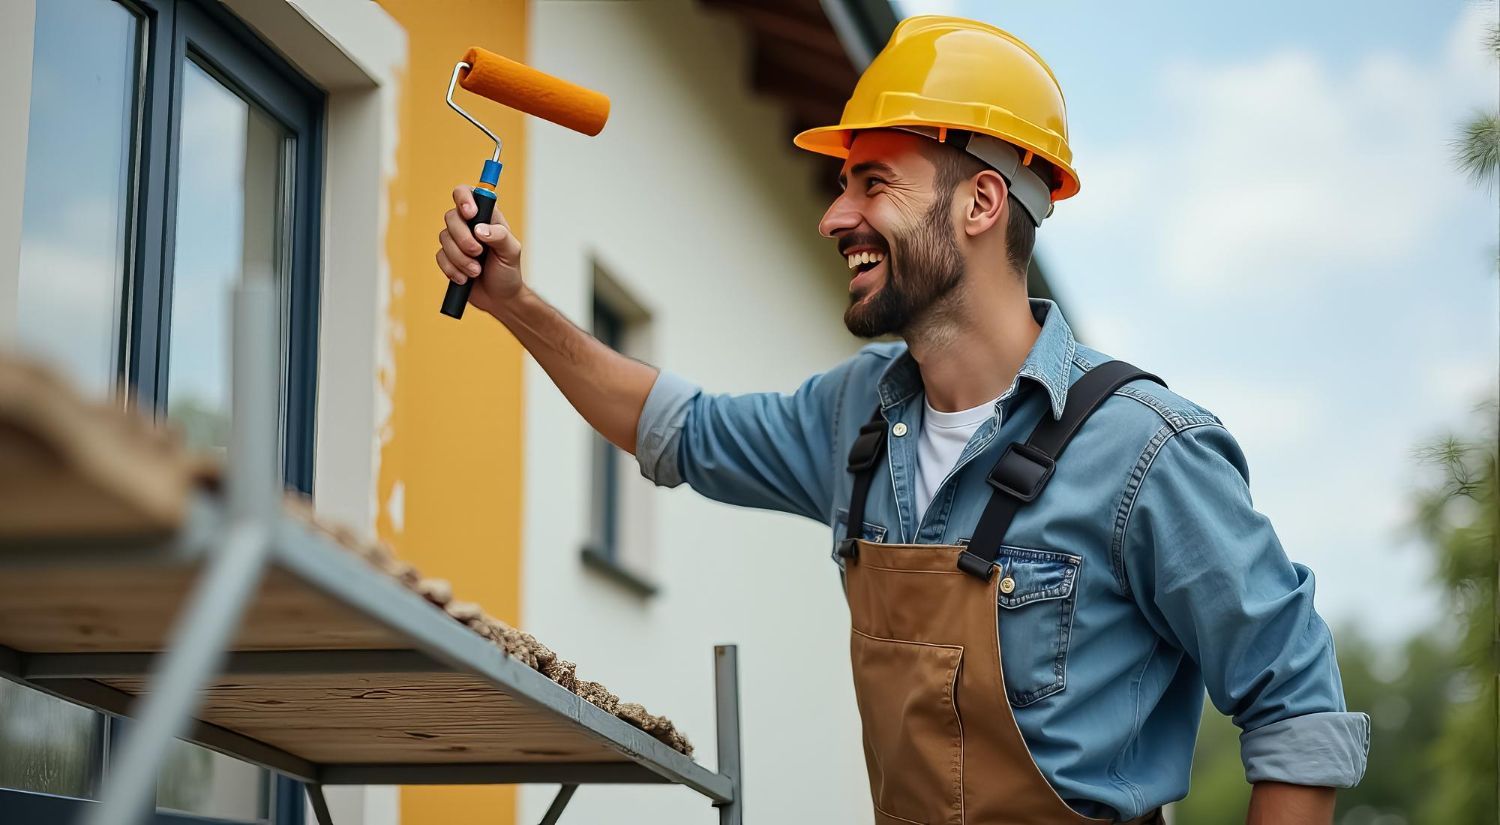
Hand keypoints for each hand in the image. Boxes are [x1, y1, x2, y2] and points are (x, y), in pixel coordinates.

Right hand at [436, 185, 524, 315]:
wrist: (500, 299)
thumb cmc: (508, 271)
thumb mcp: (512, 252)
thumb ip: (500, 236)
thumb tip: (479, 229)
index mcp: (486, 216)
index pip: (467, 193)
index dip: (464, 198)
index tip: (471, 214)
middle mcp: (469, 225)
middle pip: (451, 217)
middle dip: (463, 238)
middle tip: (478, 252)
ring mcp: (456, 241)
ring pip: (444, 238)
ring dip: (460, 258)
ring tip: (476, 271)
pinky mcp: (448, 258)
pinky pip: (440, 257)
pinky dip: (453, 269)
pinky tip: (465, 279)